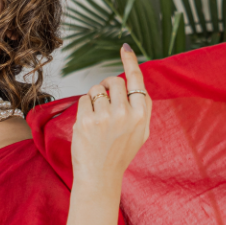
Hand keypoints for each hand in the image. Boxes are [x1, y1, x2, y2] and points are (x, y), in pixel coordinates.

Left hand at [70, 44, 150, 193]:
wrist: (100, 178)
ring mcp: (106, 117)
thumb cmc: (119, 155)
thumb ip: (141, 109)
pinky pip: (84, 99)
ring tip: (96, 120)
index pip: (136, 80)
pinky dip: (84, 108)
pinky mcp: (87, 121)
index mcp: (141, 116)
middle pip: (114, 81)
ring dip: (94, 99)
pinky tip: (87, 126)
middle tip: (104, 100)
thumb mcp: (140, 134)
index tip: (125, 47)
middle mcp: (126, 114)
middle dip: (107, 86)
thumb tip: (136, 82)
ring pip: (97, 89)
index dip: (130, 62)